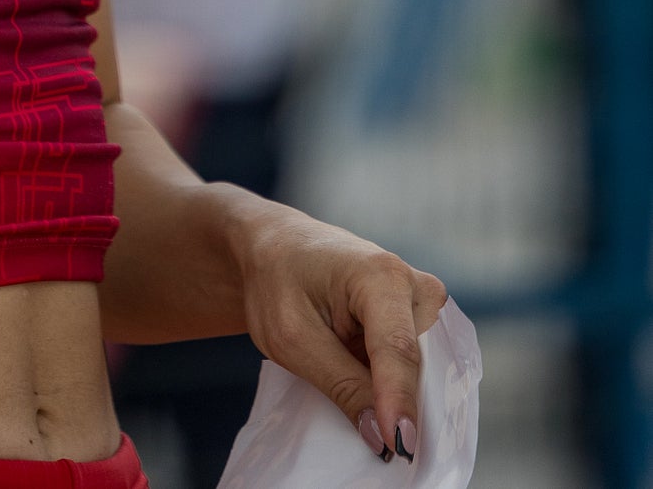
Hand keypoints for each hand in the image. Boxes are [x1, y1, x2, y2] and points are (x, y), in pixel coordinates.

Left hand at [227, 194, 446, 463]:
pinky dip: (397, 388)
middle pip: (420, 362)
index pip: (397, 350)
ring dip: (400, 398)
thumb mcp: (293, 338)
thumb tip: (384, 438)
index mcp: (380, 275)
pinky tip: (377, 408)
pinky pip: (416, 364)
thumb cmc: (277, 282)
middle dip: (407, 407)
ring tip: (376, 428)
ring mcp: (420, 301)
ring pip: (423, 368)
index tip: (399, 448)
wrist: (276, 248)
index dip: (398, 402)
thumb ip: (342, 385)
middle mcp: (413, 284)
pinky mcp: (417, 319)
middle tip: (387, 451)